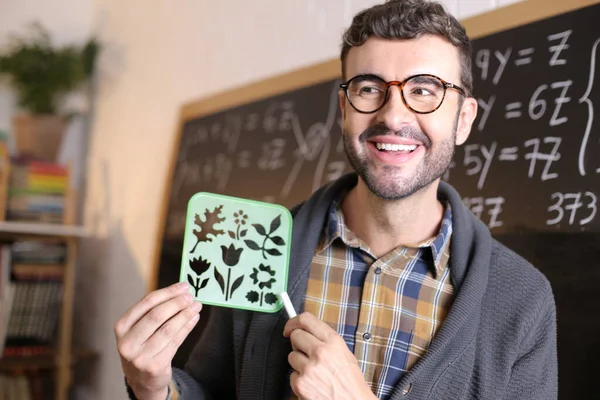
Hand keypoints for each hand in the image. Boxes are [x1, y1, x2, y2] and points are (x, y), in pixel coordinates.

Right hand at [114, 282, 201, 399]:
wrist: (141, 379)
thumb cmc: (142, 346)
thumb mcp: (138, 329)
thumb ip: (153, 311)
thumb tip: (180, 291)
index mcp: (121, 327)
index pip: (147, 302)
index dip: (168, 292)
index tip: (183, 286)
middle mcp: (127, 342)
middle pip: (156, 315)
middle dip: (177, 303)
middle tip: (191, 297)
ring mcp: (140, 357)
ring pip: (168, 329)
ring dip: (185, 315)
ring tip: (196, 306)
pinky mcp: (154, 366)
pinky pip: (175, 342)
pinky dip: (187, 328)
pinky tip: (194, 319)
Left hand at [283, 312, 376, 399]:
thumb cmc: (351, 383)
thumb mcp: (345, 354)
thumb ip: (326, 340)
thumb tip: (308, 332)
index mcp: (333, 342)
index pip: (306, 320)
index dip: (294, 321)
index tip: (290, 327)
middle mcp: (320, 352)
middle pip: (295, 336)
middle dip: (297, 343)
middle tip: (305, 351)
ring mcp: (309, 368)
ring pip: (291, 356)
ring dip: (299, 363)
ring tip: (313, 371)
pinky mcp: (300, 383)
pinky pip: (292, 375)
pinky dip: (299, 379)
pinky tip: (312, 383)